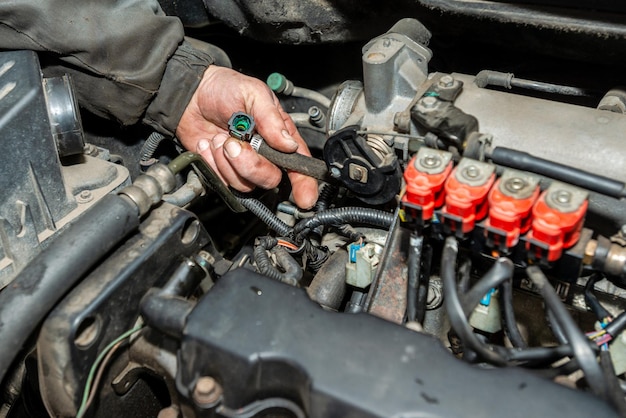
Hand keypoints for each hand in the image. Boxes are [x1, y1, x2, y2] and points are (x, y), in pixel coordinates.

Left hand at [176, 66, 318, 208]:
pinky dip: (211, 163)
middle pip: (270, 178)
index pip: (299, 166)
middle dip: (250, 164)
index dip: (304, 183)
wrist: (192, 94)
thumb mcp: (254, 94)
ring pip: (244, 184)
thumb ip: (271, 118)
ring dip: (226, 161)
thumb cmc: (226, 89)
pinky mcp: (223, 171)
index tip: (304, 197)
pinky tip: (209, 145)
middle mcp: (265, 155)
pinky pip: (222, 182)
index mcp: (280, 137)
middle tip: (233, 142)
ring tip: (220, 138)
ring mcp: (244, 165)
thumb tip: (288, 143)